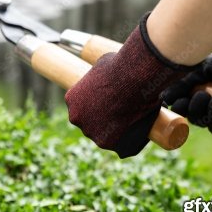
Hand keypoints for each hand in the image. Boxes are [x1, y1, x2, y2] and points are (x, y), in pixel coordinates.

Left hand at [65, 13, 196, 157]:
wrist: (132, 77)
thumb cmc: (119, 66)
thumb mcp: (103, 64)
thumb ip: (100, 74)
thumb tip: (106, 70)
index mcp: (71, 99)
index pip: (82, 108)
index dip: (96, 107)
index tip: (109, 104)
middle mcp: (76, 118)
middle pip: (90, 124)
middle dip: (103, 122)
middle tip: (123, 114)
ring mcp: (90, 132)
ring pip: (104, 136)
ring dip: (116, 133)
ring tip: (134, 121)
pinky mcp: (108, 142)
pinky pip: (120, 146)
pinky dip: (129, 143)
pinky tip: (141, 133)